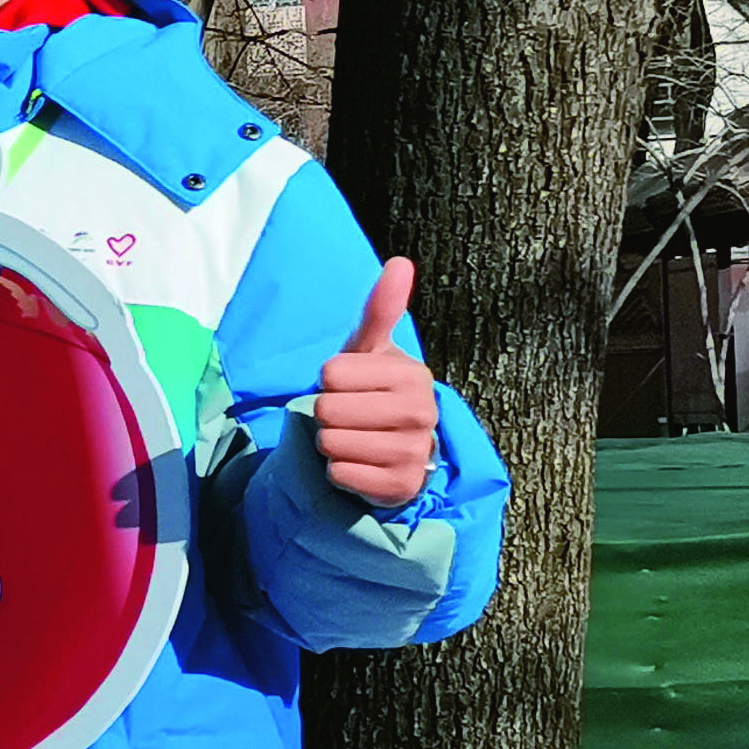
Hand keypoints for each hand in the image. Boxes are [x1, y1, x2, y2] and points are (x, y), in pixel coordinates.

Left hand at [309, 255, 439, 512]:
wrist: (396, 448)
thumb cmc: (374, 391)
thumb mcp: (372, 351)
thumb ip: (382, 309)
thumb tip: (400, 262)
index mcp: (413, 375)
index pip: (331, 374)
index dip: (330, 381)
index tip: (352, 386)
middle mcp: (421, 414)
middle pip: (327, 409)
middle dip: (326, 414)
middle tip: (350, 415)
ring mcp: (415, 453)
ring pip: (331, 443)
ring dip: (331, 442)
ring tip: (355, 437)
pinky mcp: (401, 486)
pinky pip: (339, 474)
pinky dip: (338, 471)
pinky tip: (361, 464)